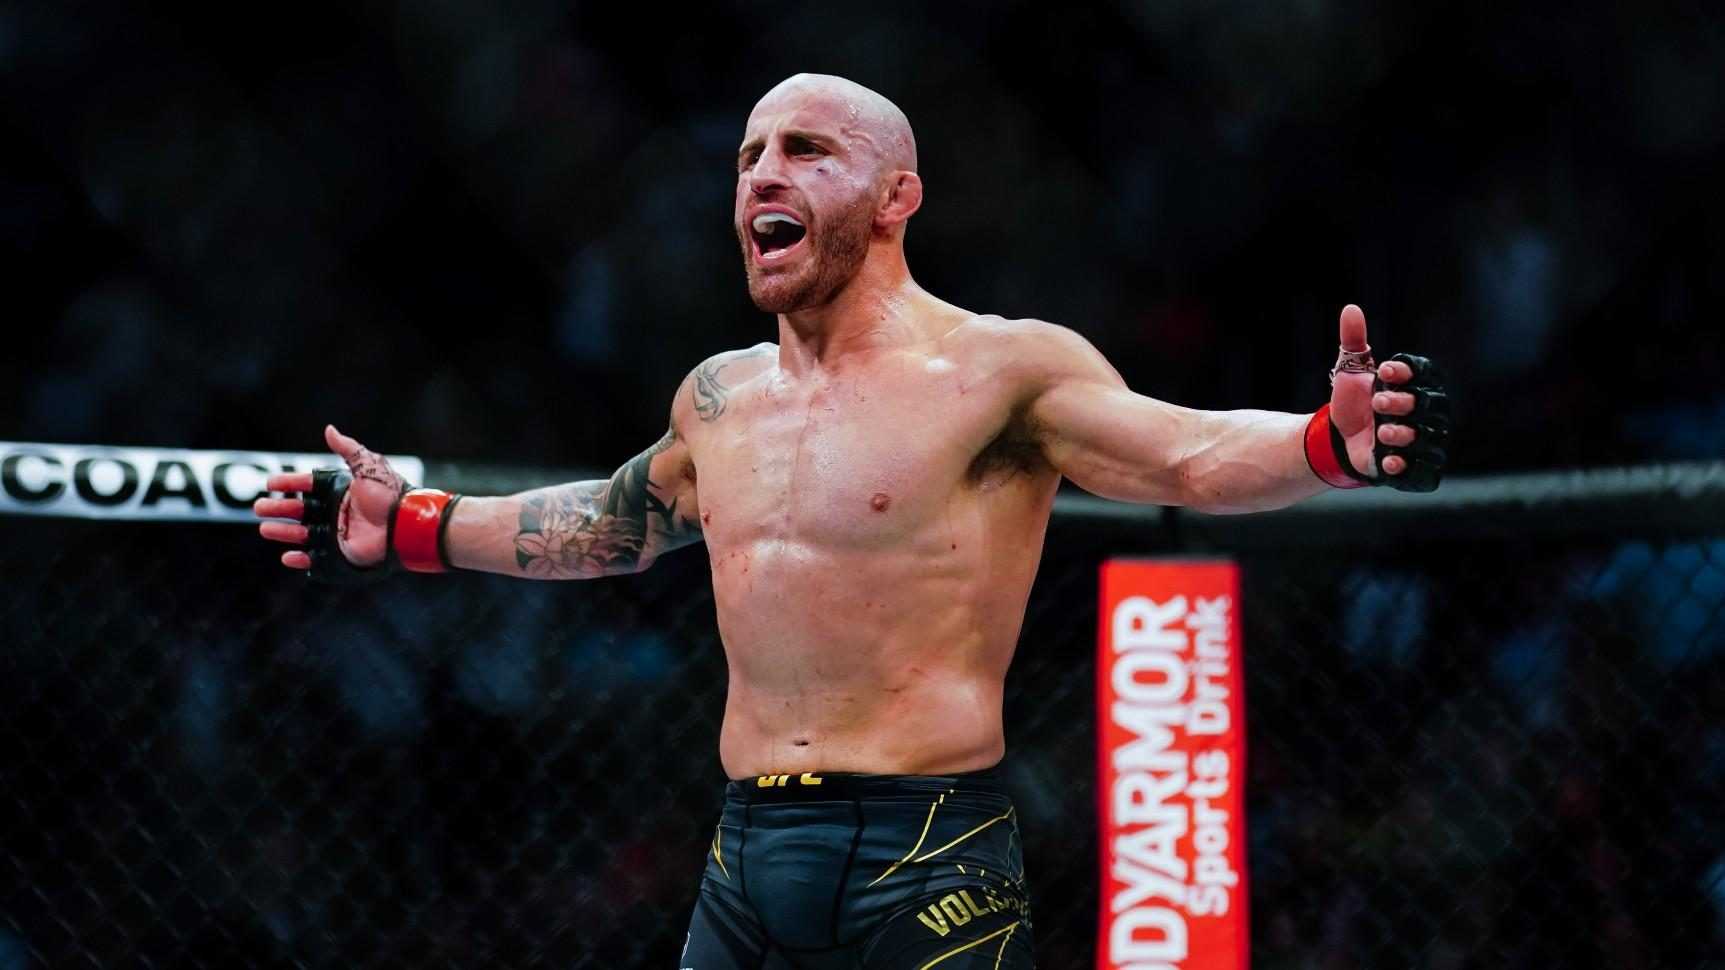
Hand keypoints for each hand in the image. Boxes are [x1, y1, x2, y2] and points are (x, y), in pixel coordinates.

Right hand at [254, 425, 407, 569]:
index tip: (270, 483)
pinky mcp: (341, 554)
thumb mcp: (369, 466)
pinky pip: (316, 559)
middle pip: (299, 510)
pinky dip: (300, 559)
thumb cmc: (389, 494)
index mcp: (341, 491)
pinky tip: (287, 555)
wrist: (406, 524)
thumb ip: (348, 449)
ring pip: (302, 533)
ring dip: (283, 532)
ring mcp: (338, 534)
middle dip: (278, 508)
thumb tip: (329, 429)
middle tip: (259, 507)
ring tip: (265, 528)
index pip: (308, 486)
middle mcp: (337, 512)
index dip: (289, 484)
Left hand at [1328, 304, 1434, 478]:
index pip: (1422, 375)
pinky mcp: (1407, 465)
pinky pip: (1417, 469)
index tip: (1384, 371)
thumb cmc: (1352, 403)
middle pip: (1427, 406)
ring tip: (1382, 432)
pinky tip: (1387, 461)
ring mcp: (1416, 440)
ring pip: (1425, 437)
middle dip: (1404, 403)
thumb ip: (1353, 342)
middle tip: (1378, 402)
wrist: (1337, 438)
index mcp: (1410, 387)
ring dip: (1404, 434)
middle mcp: (1420, 413)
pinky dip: (1404, 465)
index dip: (1407, 373)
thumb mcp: (1350, 372)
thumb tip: (1351, 309)